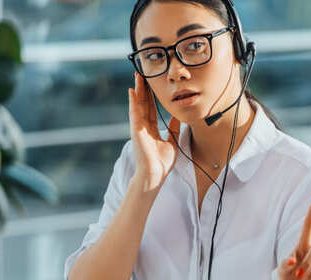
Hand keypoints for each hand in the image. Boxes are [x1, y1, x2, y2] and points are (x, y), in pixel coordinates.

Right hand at [128, 72, 178, 191]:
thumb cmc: (162, 162)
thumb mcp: (172, 141)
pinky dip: (133, 101)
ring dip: (137, 90)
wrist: (156, 173)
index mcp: (151, 129)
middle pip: (143, 103)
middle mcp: (143, 126)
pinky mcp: (136, 130)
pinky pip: (134, 113)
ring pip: (138, 104)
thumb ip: (173, 128)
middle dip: (143, 88)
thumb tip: (178, 117)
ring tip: (137, 76)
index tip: (151, 84)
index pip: (150, 108)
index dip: (151, 96)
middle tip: (142, 74)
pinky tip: (132, 91)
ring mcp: (138, 127)